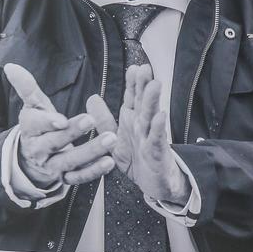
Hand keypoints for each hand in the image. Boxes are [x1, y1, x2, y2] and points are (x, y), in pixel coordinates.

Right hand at [4, 63, 116, 190]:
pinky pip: (80, 177)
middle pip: (55, 141)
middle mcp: (39, 149)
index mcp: (30, 129)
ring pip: (70, 161)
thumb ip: (26, 87)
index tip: (61, 119)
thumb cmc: (38, 126)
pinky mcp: (65, 178)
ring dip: (91, 151)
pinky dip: (94, 171)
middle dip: (73, 132)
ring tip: (110, 139)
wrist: (32, 160)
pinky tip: (109, 162)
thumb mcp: (33, 106)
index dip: (47, 122)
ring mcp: (52, 166)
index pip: (35, 124)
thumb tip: (10, 66)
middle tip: (91, 120)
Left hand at [87, 66, 187, 207]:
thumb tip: (92, 97)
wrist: (154, 184)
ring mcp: (150, 138)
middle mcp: (142, 125)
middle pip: (143, 102)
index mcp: (132, 120)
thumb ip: (104, 119)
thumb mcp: (115, 139)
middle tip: (145, 68)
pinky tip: (160, 116)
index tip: (133, 67)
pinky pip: (156, 140)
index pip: (132, 97)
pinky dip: (158, 128)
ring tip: (154, 85)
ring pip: (151, 117)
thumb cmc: (137, 159)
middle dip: (143, 85)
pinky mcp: (156, 153)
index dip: (133, 83)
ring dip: (152, 101)